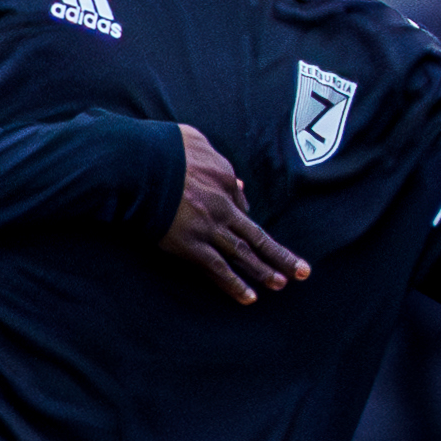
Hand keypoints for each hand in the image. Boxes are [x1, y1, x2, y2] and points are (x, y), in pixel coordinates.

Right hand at [161, 124, 309, 305]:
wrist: (139, 165)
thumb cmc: (163, 149)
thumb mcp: (197, 142)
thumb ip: (218, 162)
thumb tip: (238, 184)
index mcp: (224, 180)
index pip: (240, 205)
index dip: (244, 219)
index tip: (245, 226)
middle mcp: (223, 207)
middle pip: (256, 235)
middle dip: (280, 255)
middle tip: (302, 271)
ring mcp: (209, 228)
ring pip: (243, 254)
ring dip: (264, 271)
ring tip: (281, 284)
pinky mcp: (191, 245)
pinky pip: (217, 268)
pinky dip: (234, 283)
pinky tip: (250, 297)